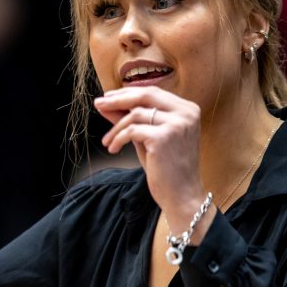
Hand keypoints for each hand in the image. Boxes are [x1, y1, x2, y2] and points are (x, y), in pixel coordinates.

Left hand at [94, 86, 209, 233]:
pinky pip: (132, 131)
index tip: (108, 97)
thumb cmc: (166, 168)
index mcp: (187, 109)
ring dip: (116, 128)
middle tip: (98, 104)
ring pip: (135, 114)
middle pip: (145, 95)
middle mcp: (186, 113)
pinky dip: (118, 139)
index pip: (152, 92)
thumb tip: (104, 104)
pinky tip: (113, 149)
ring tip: (108, 142)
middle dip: (118, 99)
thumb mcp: (146, 138)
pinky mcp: (164, 137)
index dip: (128, 93)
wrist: (181, 195)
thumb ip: (130, 119)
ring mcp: (177, 124)